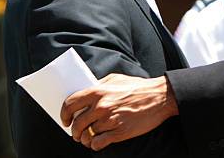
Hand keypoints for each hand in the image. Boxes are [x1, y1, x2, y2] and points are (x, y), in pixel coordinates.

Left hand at [60, 73, 177, 150]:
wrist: (160, 97)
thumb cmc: (139, 87)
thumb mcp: (117, 79)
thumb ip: (99, 85)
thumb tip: (85, 91)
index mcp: (98, 91)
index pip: (70, 104)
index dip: (64, 114)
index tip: (65, 120)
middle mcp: (101, 106)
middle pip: (77, 124)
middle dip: (74, 131)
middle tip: (76, 133)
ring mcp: (110, 120)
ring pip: (87, 136)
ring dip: (85, 139)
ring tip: (88, 138)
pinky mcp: (119, 132)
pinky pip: (98, 143)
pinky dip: (95, 145)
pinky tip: (98, 142)